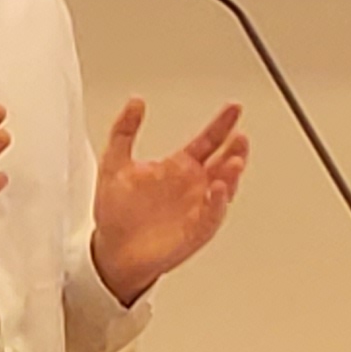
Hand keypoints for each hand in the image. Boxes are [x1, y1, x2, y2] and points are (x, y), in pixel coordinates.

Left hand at [89, 98, 251, 303]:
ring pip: (223, 187)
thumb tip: (135, 102)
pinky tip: (217, 189)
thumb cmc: (116, 212)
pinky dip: (217, 203)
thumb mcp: (114, 164)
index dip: (221, 124)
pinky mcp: (196, 231)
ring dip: (230, 174)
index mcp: (178, 167)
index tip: (233, 108)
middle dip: (233, 149)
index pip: (207, 141)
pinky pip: (211, 215)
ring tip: (234, 161)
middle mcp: (193, 186)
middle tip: (239, 135)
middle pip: (223, 162)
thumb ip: (124, 131)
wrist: (111, 250)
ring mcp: (197, 207)